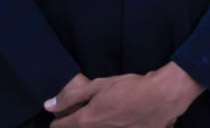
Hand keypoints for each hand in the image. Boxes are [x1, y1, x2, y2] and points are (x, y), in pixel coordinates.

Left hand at [46, 63, 203, 127]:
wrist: (161, 98)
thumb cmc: (129, 88)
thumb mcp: (99, 85)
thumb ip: (71, 96)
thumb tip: (48, 105)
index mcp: (85, 122)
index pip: (59, 127)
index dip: (58, 119)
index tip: (64, 113)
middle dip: (75, 125)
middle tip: (84, 114)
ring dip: (92, 126)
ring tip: (103, 115)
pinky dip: (109, 127)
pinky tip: (117, 120)